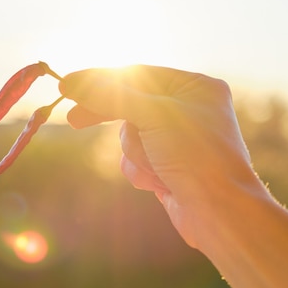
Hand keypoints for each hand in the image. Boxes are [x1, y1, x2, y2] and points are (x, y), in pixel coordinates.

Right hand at [59, 65, 264, 247]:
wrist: (219, 213)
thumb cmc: (196, 156)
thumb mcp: (151, 116)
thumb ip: (109, 96)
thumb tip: (70, 82)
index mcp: (195, 86)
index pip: (137, 73)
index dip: (100, 80)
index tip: (67, 87)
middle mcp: (189, 108)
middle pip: (130, 104)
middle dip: (109, 118)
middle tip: (73, 120)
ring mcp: (177, 139)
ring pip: (130, 136)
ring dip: (136, 153)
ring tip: (156, 166)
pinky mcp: (169, 166)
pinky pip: (137, 159)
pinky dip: (141, 171)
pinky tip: (159, 184)